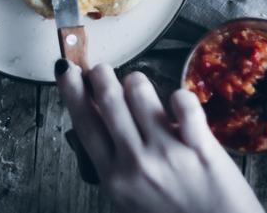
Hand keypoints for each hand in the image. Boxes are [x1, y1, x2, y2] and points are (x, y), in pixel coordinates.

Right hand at [55, 61, 264, 212]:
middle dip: (101, 74)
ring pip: (139, 90)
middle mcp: (136, 163)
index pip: (84, 122)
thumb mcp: (126, 198)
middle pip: (108, 98)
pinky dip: (180, 96)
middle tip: (102, 71)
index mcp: (113, 177)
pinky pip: (183, 103)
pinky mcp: (200, 147)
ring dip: (136, 81)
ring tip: (140, 89)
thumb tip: (83, 122)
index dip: (72, 90)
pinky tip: (178, 104)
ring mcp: (167, 153)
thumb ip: (105, 162)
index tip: (66, 69)